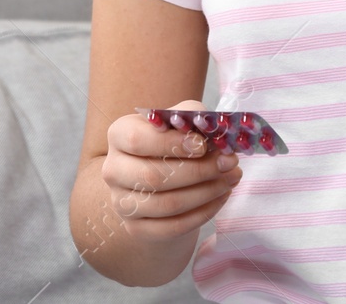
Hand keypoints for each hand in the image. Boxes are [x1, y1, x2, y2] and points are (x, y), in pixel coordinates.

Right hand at [100, 99, 242, 242]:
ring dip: (206, 192)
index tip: (203, 145)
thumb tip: (209, 126)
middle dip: (199, 171)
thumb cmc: (172, 144)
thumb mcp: (179, 121)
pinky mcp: (137, 228)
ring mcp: (122, 202)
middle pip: (154, 176)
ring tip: (231, 178)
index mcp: (119, 135)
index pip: (138, 140)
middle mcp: (114, 169)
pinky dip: (203, 213)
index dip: (172, 144)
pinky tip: (221, 197)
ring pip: (167, 204)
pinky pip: (173, 227)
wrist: (161, 181)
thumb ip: (191, 115)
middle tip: (230, 163)